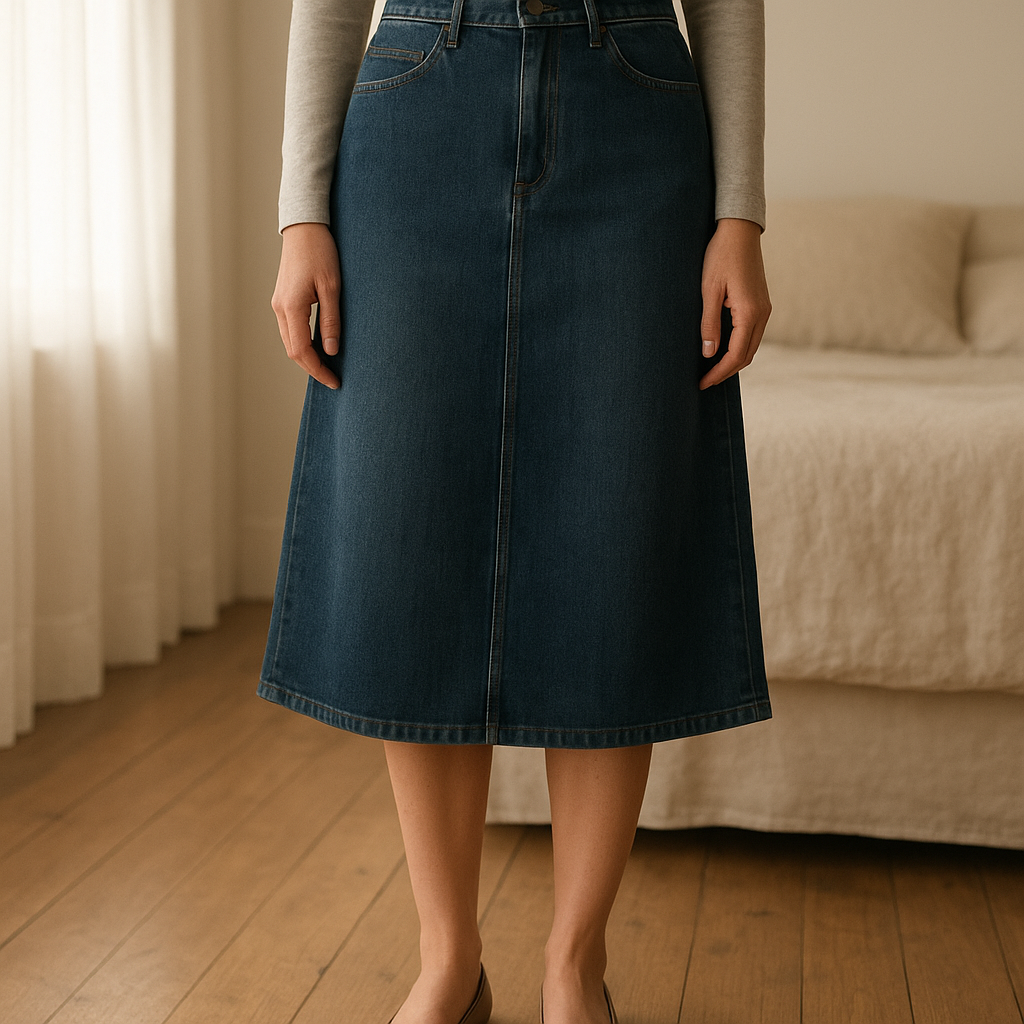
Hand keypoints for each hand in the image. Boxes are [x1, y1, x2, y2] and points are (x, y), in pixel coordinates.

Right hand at [270, 222, 342, 389]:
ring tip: (328, 366)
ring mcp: (278, 304)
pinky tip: (318, 347)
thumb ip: (331, 321)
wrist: (304, 227)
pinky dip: (303, 343)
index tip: (335, 382)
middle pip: (293, 351)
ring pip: (290, 342)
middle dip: (312, 368)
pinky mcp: (282, 300)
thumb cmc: (321, 252)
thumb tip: (331, 351)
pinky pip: (290, 330)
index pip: (302, 351)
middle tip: (333, 378)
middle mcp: (280, 309)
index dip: (318, 370)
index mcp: (292, 307)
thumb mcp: (332, 287)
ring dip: (307, 357)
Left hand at [698, 218, 770, 389]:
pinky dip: (738, 347)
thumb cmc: (720, 256)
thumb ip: (709, 322)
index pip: (736, 355)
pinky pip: (751, 334)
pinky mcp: (761, 304)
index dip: (718, 373)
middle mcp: (762, 314)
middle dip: (726, 372)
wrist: (739, 230)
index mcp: (750, 313)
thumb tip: (709, 353)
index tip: (702, 383)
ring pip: (751, 346)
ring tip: (711, 370)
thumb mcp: (708, 289)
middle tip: (704, 381)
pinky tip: (721, 350)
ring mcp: (764, 309)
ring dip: (733, 361)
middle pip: (747, 356)